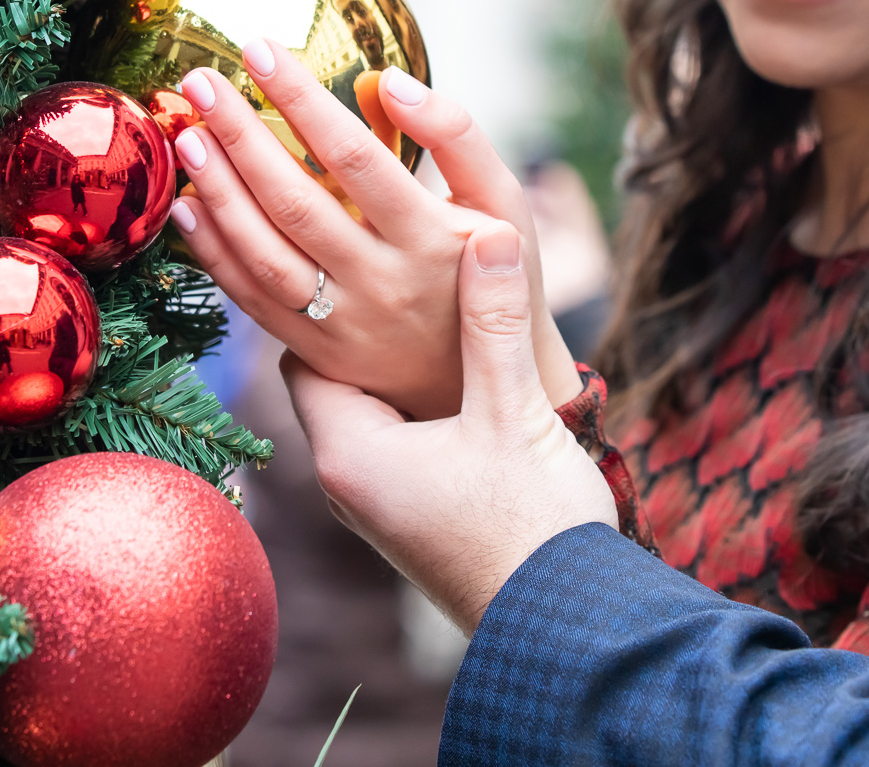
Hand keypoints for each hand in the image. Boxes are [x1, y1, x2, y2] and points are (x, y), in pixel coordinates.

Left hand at [166, 38, 582, 418]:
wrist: (484, 383)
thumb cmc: (495, 272)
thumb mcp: (502, 201)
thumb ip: (456, 135)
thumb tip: (389, 81)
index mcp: (432, 237)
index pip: (355, 157)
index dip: (303, 100)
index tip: (260, 49)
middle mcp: (383, 283)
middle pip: (295, 203)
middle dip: (240, 136)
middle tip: (200, 82)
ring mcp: (344, 325)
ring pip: (265, 256)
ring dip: (219, 194)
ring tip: (188, 136)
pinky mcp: (316, 353)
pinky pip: (253, 301)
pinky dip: (214, 254)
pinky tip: (187, 207)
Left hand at [283, 223, 618, 632]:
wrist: (566, 633)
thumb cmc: (533, 531)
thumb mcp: (515, 412)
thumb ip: (495, 321)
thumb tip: (489, 234)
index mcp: (350, 453)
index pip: (302, 350)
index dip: (327, 299)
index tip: (355, 252)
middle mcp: (347, 484)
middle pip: (329, 379)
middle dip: (356, 327)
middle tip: (383, 264)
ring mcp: (377, 508)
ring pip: (362, 413)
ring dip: (384, 367)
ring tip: (419, 313)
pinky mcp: (409, 522)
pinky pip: (388, 444)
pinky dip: (406, 405)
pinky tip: (450, 378)